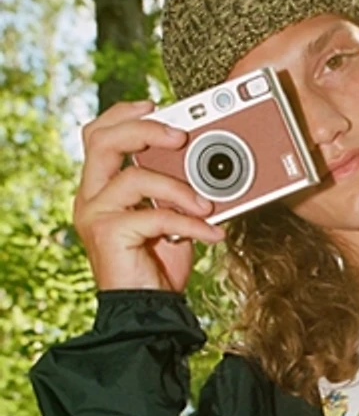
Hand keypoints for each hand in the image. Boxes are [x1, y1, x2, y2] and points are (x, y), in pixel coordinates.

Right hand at [75, 100, 225, 291]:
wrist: (149, 310)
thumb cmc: (158, 265)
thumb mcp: (172, 218)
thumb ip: (177, 189)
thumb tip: (210, 163)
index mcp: (101, 186)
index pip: (98, 134)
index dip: (125, 114)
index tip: (157, 104)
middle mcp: (90, 196)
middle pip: (102, 140)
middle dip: (144, 128)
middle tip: (180, 135)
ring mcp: (94, 214)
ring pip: (134, 177)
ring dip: (179, 188)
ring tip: (209, 205)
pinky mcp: (107, 234)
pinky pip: (154, 215)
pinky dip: (189, 223)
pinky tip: (212, 233)